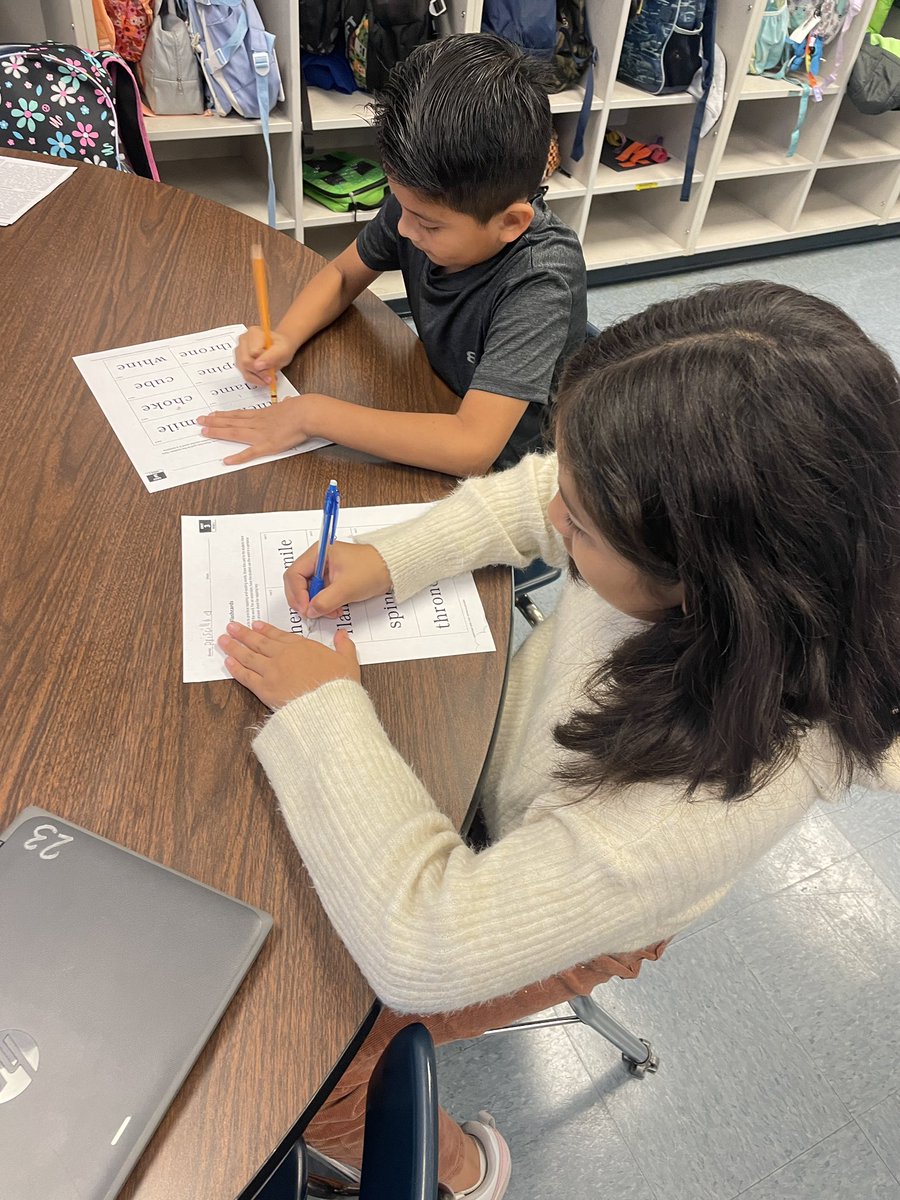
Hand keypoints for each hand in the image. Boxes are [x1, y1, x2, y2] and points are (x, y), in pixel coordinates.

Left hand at [196, 394, 311, 464]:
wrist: (307, 413)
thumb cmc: (303, 408)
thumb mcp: (292, 404)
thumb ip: (288, 405)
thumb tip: (290, 401)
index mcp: (263, 414)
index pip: (239, 414)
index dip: (225, 415)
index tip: (213, 414)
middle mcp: (258, 422)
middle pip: (232, 422)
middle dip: (214, 422)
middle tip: (200, 421)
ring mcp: (261, 434)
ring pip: (234, 433)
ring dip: (218, 432)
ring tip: (205, 432)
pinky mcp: (268, 446)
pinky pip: (250, 453)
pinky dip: (238, 458)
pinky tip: (227, 460)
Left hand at [219, 620, 360, 708]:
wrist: (329, 705)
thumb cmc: (339, 684)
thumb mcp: (347, 661)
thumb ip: (344, 645)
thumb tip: (342, 634)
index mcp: (302, 647)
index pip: (279, 635)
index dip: (266, 630)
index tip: (255, 625)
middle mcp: (283, 656)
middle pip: (259, 642)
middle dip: (244, 634)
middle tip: (232, 627)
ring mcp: (271, 671)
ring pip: (248, 656)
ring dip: (234, 647)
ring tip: (223, 640)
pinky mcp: (264, 688)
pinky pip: (245, 676)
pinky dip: (235, 668)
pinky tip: (228, 661)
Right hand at [235, 325, 295, 385]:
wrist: (280, 348)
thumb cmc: (281, 347)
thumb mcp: (283, 350)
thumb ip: (271, 357)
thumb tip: (257, 366)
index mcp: (254, 332)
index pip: (253, 352)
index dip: (264, 361)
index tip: (273, 363)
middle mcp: (243, 340)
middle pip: (245, 361)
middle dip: (260, 372)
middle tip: (272, 377)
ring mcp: (239, 350)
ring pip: (243, 369)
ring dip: (258, 377)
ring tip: (269, 377)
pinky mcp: (239, 361)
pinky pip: (244, 374)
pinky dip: (255, 379)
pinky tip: (263, 378)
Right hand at [285, 540, 391, 617]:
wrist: (392, 569)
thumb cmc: (373, 569)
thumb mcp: (347, 587)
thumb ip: (325, 601)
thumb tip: (310, 611)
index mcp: (318, 553)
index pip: (294, 574)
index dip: (296, 593)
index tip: (305, 609)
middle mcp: (318, 560)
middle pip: (298, 583)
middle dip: (305, 600)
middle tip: (313, 613)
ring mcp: (325, 570)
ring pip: (309, 591)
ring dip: (317, 604)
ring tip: (331, 612)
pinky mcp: (333, 580)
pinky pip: (321, 594)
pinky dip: (325, 604)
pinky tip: (336, 609)